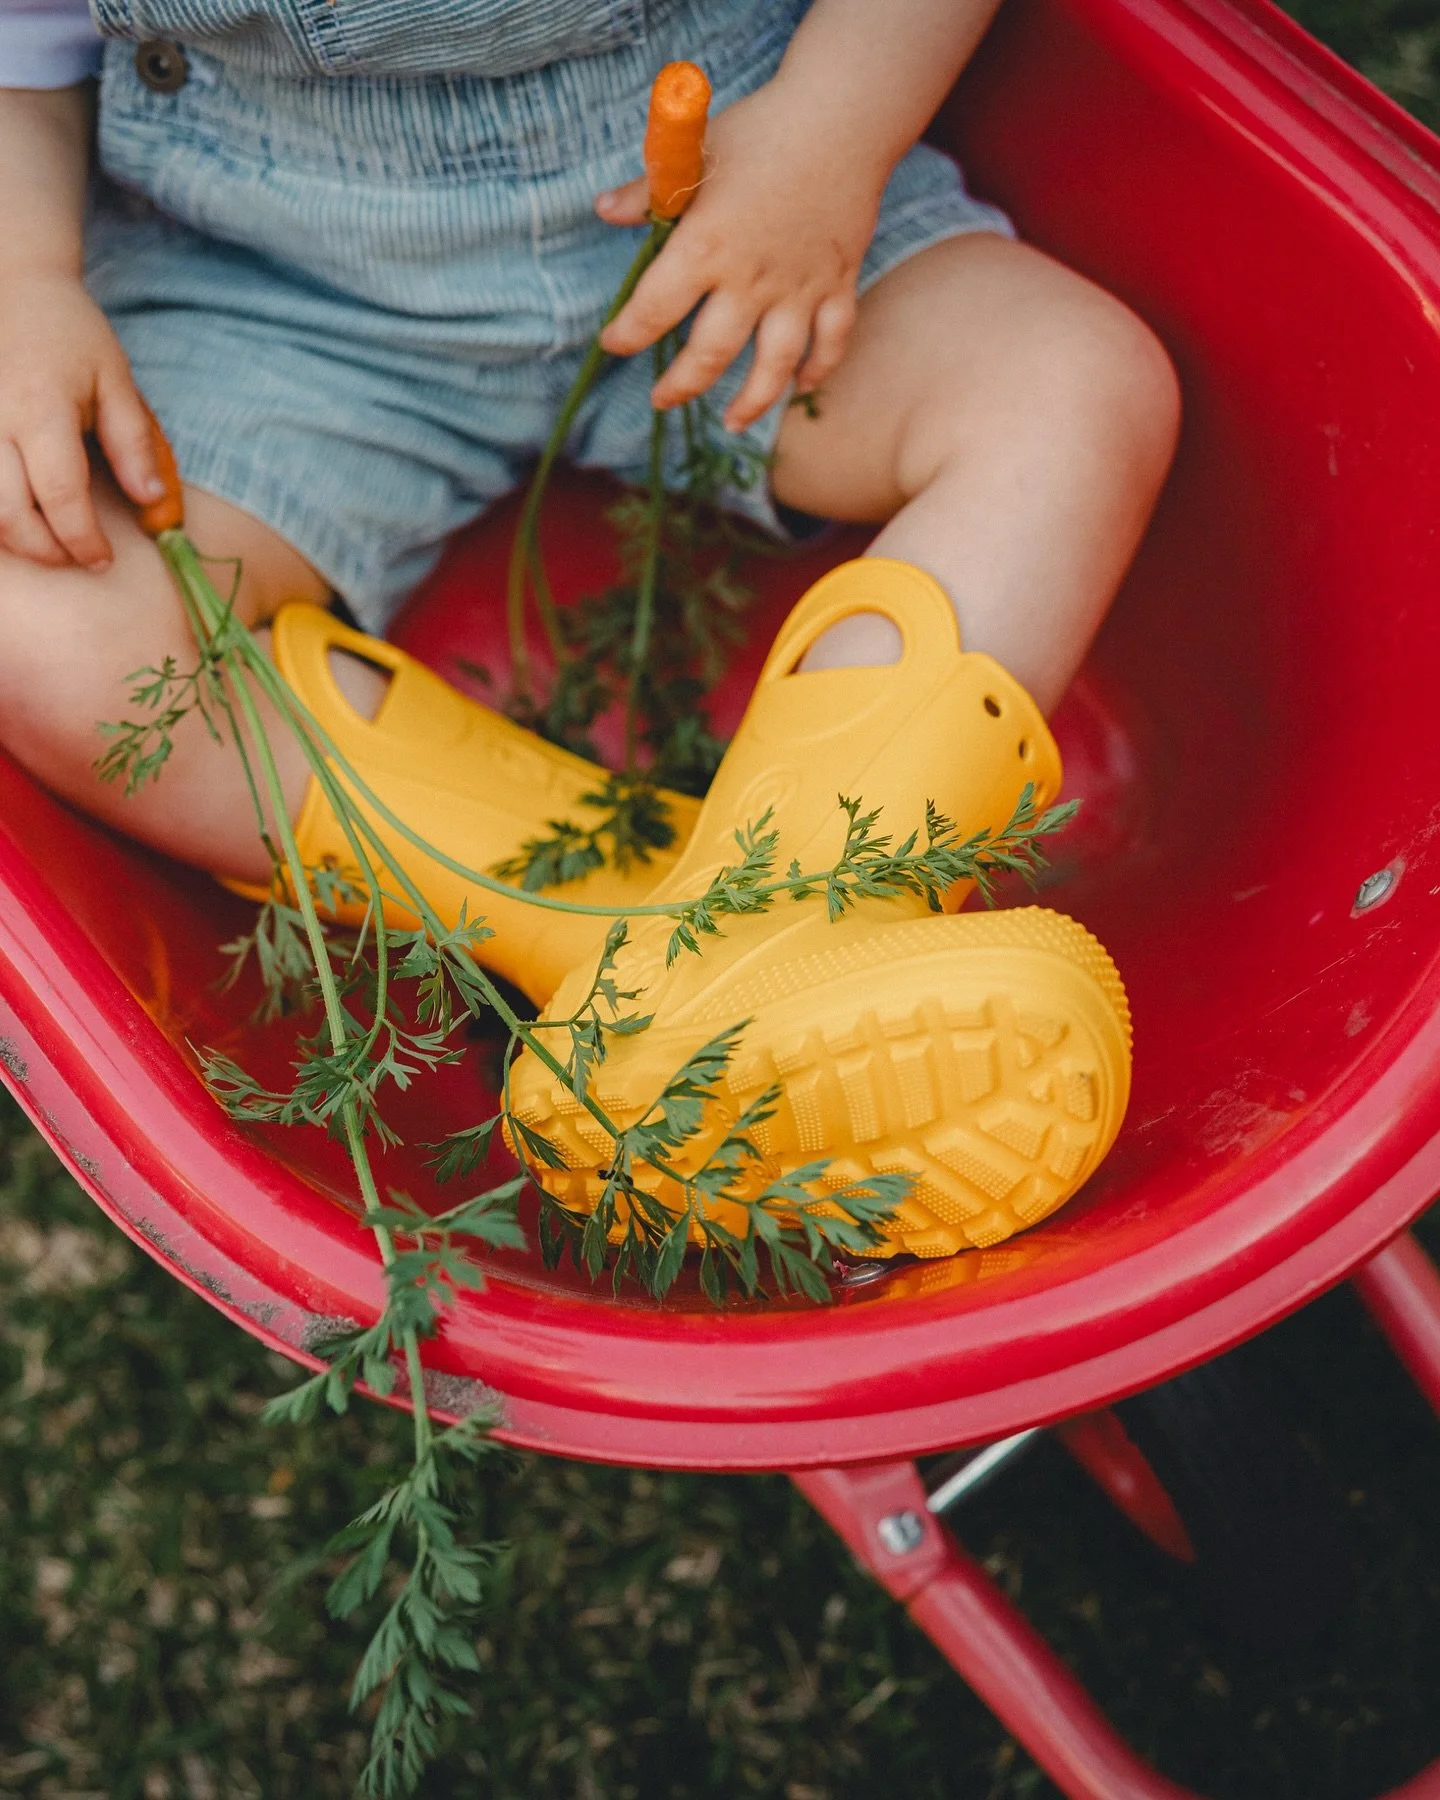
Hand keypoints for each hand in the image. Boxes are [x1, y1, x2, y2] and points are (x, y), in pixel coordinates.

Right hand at [0, 271, 163, 568]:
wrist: (14, 283)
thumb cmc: (72, 335)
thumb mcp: (116, 381)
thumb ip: (133, 444)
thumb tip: (153, 504)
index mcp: (41, 410)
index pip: (59, 495)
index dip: (81, 538)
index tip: (103, 559)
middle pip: (8, 512)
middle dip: (45, 550)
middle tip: (77, 557)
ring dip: (13, 538)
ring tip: (49, 542)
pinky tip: (18, 515)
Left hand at [594, 77, 885, 431]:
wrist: (841, 116)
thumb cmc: (761, 130)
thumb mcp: (694, 152)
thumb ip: (648, 191)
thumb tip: (605, 212)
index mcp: (706, 248)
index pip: (654, 309)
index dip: (627, 334)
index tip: (612, 345)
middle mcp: (751, 280)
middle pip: (710, 354)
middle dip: (682, 385)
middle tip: (662, 398)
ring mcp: (798, 289)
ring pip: (774, 365)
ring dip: (752, 401)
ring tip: (732, 423)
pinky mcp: (837, 284)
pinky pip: (831, 341)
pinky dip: (818, 369)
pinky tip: (801, 387)